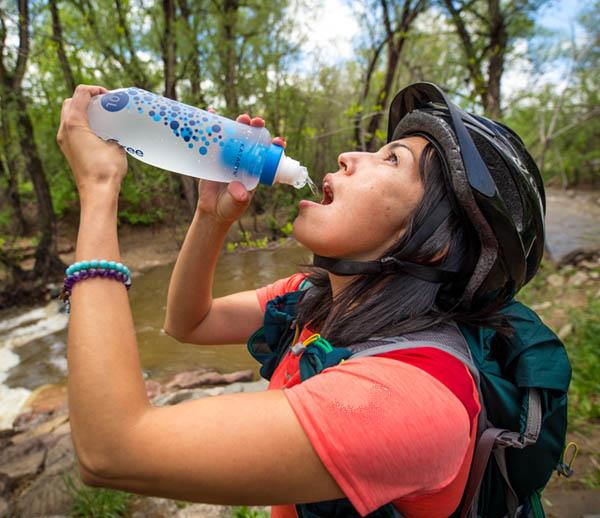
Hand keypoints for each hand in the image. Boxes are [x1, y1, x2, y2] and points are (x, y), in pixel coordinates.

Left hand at [56, 84, 127, 199]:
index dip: (95, 90)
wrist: (97, 192)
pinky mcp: (67, 149)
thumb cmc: (107, 170)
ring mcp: (64, 140)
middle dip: (86, 99)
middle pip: (70, 102)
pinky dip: (82, 124)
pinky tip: (98, 132)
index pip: (80, 93)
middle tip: (104, 104)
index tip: (109, 96)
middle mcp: (64, 129)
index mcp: (74, 123)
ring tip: (102, 117)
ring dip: (83, 112)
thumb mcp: (116, 145)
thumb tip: (115, 133)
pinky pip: (71, 129)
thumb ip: (113, 133)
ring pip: (68, 115)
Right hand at [197, 111, 285, 223]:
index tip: (278, 140)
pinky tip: (213, 112)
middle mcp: (244, 160)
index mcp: (255, 170)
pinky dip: (214, 125)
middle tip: (256, 122)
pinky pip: (215, 138)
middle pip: (252, 140)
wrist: (212, 210)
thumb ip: (238, 198)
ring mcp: (229, 156)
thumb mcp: (236, 204)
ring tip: (242, 118)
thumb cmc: (230, 208)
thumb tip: (239, 190)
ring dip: (239, 124)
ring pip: (236, 136)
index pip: (267, 155)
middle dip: (256, 129)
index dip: (274, 146)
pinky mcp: (214, 155)